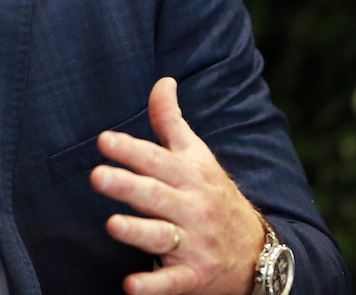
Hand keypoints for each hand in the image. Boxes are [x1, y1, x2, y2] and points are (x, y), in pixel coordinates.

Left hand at [90, 77, 263, 294]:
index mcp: (190, 176)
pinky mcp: (194, 277)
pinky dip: (153, 286)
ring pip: (163, 236)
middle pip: (156, 195)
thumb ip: (171, 121)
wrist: (260, 252)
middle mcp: (192, 207)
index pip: (157, 159)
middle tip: (96, 176)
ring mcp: (195, 243)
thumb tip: (162, 80)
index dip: (131, 149)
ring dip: (138, 231)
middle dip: (127, 185)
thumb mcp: (197, 156)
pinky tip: (130, 286)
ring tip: (112, 224)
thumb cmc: (215, 195)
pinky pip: (172, 282)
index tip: (104, 140)